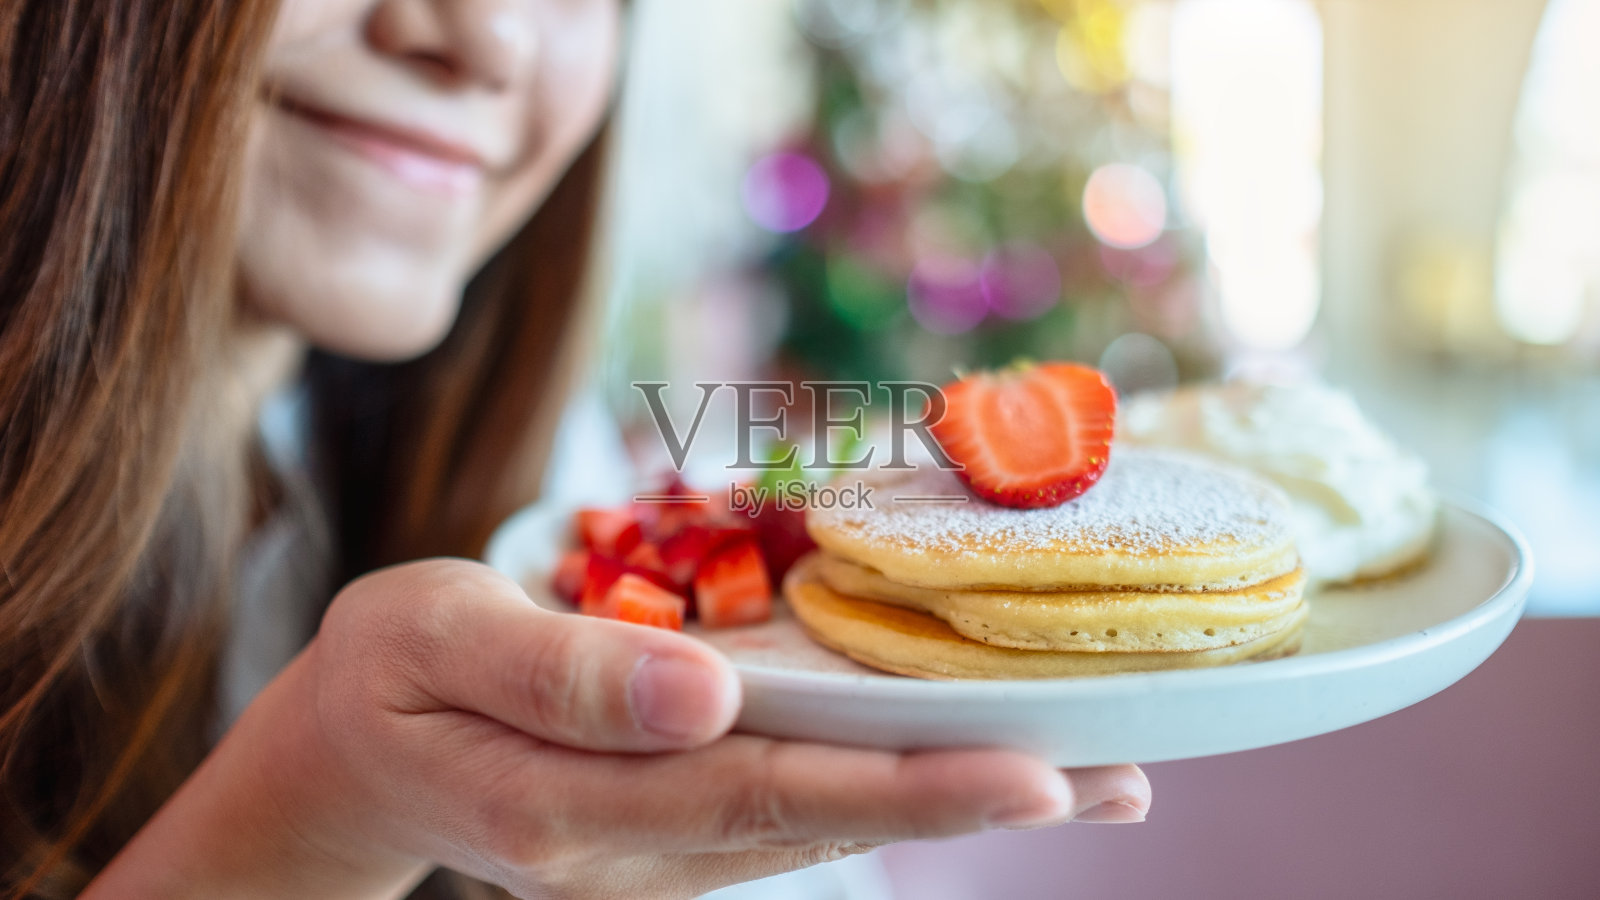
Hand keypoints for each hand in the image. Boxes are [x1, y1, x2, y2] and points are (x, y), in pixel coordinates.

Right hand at [89, 559, 1149, 899]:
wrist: (351, 753)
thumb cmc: (388, 673)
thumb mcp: (437, 638)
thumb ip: (562, 674)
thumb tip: (705, 694)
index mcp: (576, 807)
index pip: (763, 795)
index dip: (901, 783)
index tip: (1028, 770)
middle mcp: (636, 854)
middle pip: (823, 822)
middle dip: (973, 801)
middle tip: (1117, 776)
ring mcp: (660, 858)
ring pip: (827, 827)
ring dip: (956, 802)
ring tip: (1091, 776)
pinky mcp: (676, 836)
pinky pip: (800, 813)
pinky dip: (894, 789)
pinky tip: (971, 766)